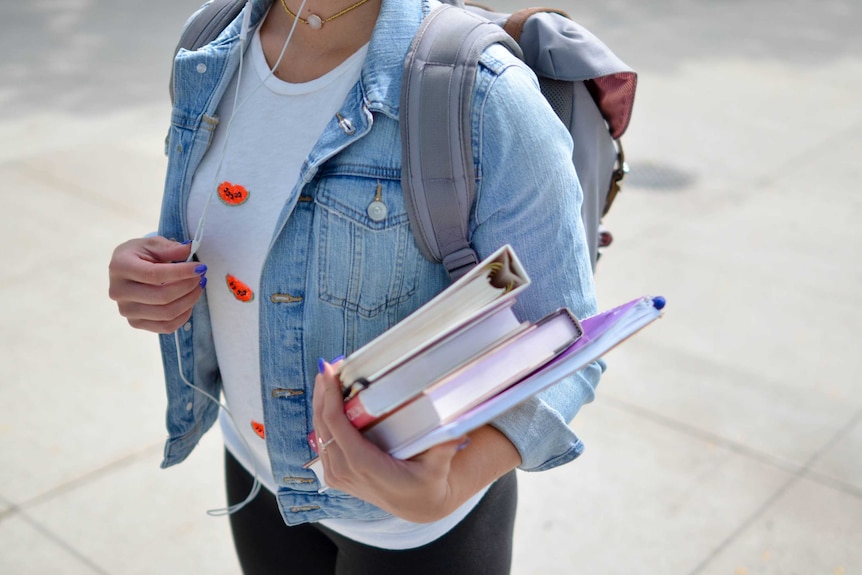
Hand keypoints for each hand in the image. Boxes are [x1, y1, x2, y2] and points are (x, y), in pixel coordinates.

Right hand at [108, 236, 206, 333]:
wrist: (127, 270)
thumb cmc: (141, 255)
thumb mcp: (153, 244)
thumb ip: (170, 248)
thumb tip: (189, 249)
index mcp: (120, 267)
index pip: (154, 274)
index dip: (181, 272)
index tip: (200, 267)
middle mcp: (119, 291)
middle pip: (162, 297)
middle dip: (188, 287)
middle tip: (201, 277)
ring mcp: (126, 310)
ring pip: (166, 314)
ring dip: (189, 301)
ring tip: (198, 287)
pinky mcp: (135, 323)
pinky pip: (166, 327)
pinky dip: (183, 316)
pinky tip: (189, 302)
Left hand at [312, 360, 466, 522]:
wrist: (418, 506)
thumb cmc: (427, 483)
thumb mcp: (438, 467)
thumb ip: (444, 448)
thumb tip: (456, 430)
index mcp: (364, 465)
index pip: (336, 426)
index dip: (329, 397)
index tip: (329, 371)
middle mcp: (345, 471)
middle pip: (322, 425)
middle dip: (322, 393)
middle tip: (328, 366)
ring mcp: (338, 475)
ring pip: (319, 433)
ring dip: (320, 404)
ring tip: (327, 377)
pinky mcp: (336, 475)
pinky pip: (322, 442)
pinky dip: (323, 419)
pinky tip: (327, 401)